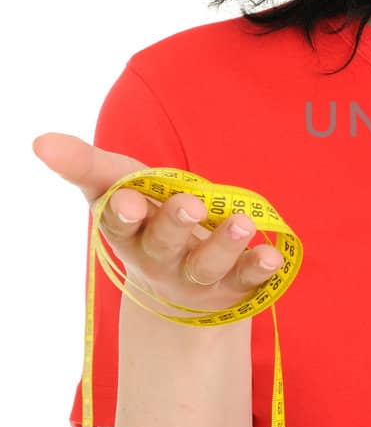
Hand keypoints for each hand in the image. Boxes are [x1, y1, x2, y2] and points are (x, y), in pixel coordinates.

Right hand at [32, 131, 281, 316]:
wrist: (179, 282)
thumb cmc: (146, 217)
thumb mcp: (116, 185)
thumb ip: (85, 163)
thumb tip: (40, 140)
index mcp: (127, 232)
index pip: (118, 224)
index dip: (124, 212)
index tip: (129, 199)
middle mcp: (159, 258)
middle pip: (163, 244)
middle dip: (175, 225)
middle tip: (189, 206)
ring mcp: (196, 276)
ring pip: (207, 264)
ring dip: (224, 243)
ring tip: (240, 222)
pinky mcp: (233, 285)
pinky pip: (248, 279)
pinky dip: (259, 268)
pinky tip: (273, 256)